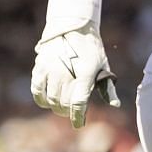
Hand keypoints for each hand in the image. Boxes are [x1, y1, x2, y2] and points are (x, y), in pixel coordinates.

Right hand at [30, 0, 119, 127]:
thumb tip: (115, 105)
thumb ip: (107, 87)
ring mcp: (51, 69)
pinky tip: (47, 100)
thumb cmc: (91, 49)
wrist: (73, 27)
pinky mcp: (39, 67)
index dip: (78, 116)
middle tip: (70, 112)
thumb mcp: (103, 66)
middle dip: (68, 112)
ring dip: (56, 107)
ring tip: (60, 106)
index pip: (79, 101)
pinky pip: (37, 90)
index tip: (78, 124)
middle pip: (63, 103)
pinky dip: (42, 99)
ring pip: (50, 99)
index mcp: (86, 73)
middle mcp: (67, 72)